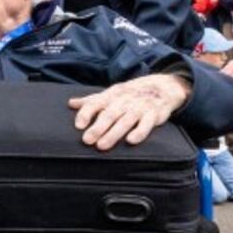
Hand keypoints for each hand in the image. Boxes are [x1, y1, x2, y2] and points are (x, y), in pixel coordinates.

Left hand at [68, 74, 190, 150]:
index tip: (78, 125)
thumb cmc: (129, 95)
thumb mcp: (110, 94)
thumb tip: (70, 103)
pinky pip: (147, 124)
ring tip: (101, 145)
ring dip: (113, 133)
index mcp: (111, 95)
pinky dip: (139, 132)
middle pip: (109, 114)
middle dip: (97, 127)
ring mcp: (139, 107)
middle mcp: (124, 100)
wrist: (161, 87)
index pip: (96, 103)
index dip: (86, 113)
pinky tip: (131, 141)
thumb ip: (91, 101)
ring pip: (125, 121)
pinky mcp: (154, 115)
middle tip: (87, 140)